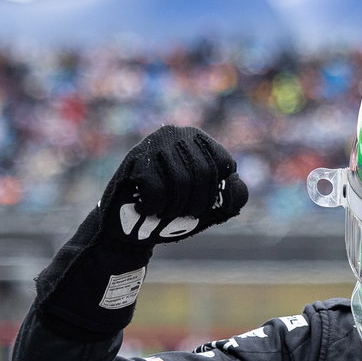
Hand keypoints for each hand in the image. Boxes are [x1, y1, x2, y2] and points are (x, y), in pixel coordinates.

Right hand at [100, 125, 247, 244]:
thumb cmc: (174, 212)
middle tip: (180, 214)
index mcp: (201, 141)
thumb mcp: (211, 207)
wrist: (128, 227)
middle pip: (205, 173)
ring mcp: (155, 143)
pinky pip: (157, 189)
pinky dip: (154, 208)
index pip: (225, 163)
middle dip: (196, 204)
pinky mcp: (135, 158)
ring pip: (181, 182)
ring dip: (174, 208)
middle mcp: (179, 134)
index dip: (216, 193)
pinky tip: (145, 208)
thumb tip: (232, 184)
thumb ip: (233, 196)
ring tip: (162, 212)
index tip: (201, 206)